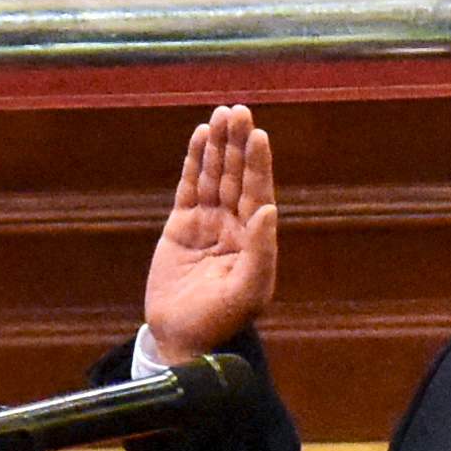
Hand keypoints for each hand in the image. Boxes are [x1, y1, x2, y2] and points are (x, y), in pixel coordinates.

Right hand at [142, 106, 278, 364]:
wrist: (181, 339)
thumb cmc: (220, 321)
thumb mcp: (247, 292)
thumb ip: (260, 252)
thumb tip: (269, 209)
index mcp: (255, 240)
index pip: (258, 193)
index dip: (258, 164)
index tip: (258, 135)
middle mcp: (234, 227)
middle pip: (237, 177)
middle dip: (238, 144)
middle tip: (240, 111)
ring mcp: (208, 224)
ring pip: (215, 177)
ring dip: (219, 146)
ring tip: (222, 114)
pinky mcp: (181, 227)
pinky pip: (190, 187)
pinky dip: (195, 162)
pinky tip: (201, 137)